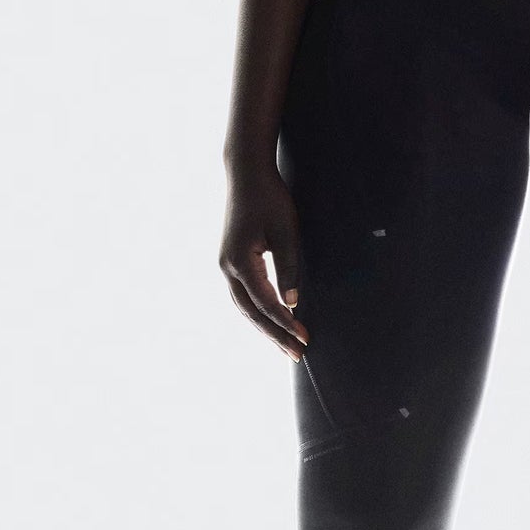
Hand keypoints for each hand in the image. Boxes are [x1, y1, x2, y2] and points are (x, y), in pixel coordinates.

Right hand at [220, 161, 309, 359]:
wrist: (245, 174)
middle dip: (274, 335)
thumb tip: (293, 303)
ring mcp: (225, 265)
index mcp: (239, 262)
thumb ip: (289, 268)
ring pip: (243, 307)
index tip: (305, 338)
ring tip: (286, 346)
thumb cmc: (269, 199)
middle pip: (250, 313)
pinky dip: (257, 313)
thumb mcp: (286, 232)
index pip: (265, 302)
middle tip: (297, 355)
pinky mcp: (230, 261)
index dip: (285, 323)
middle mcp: (226, 268)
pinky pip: (242, 296)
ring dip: (265, 327)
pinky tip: (271, 322)